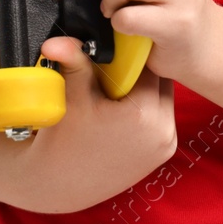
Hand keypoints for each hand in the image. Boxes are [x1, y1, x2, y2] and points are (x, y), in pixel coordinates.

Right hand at [18, 36, 176, 213]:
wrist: (57, 184)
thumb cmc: (62, 140)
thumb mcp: (71, 95)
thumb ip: (74, 61)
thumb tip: (61, 39)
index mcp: (145, 115)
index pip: (148, 66)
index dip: (132, 55)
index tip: (117, 50)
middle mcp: (163, 132)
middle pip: (160, 83)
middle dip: (139, 73)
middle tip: (114, 71)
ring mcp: (165, 146)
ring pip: (162, 100)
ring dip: (144, 91)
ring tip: (116, 92)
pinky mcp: (162, 156)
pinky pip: (161, 120)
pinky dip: (146, 111)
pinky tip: (121, 111)